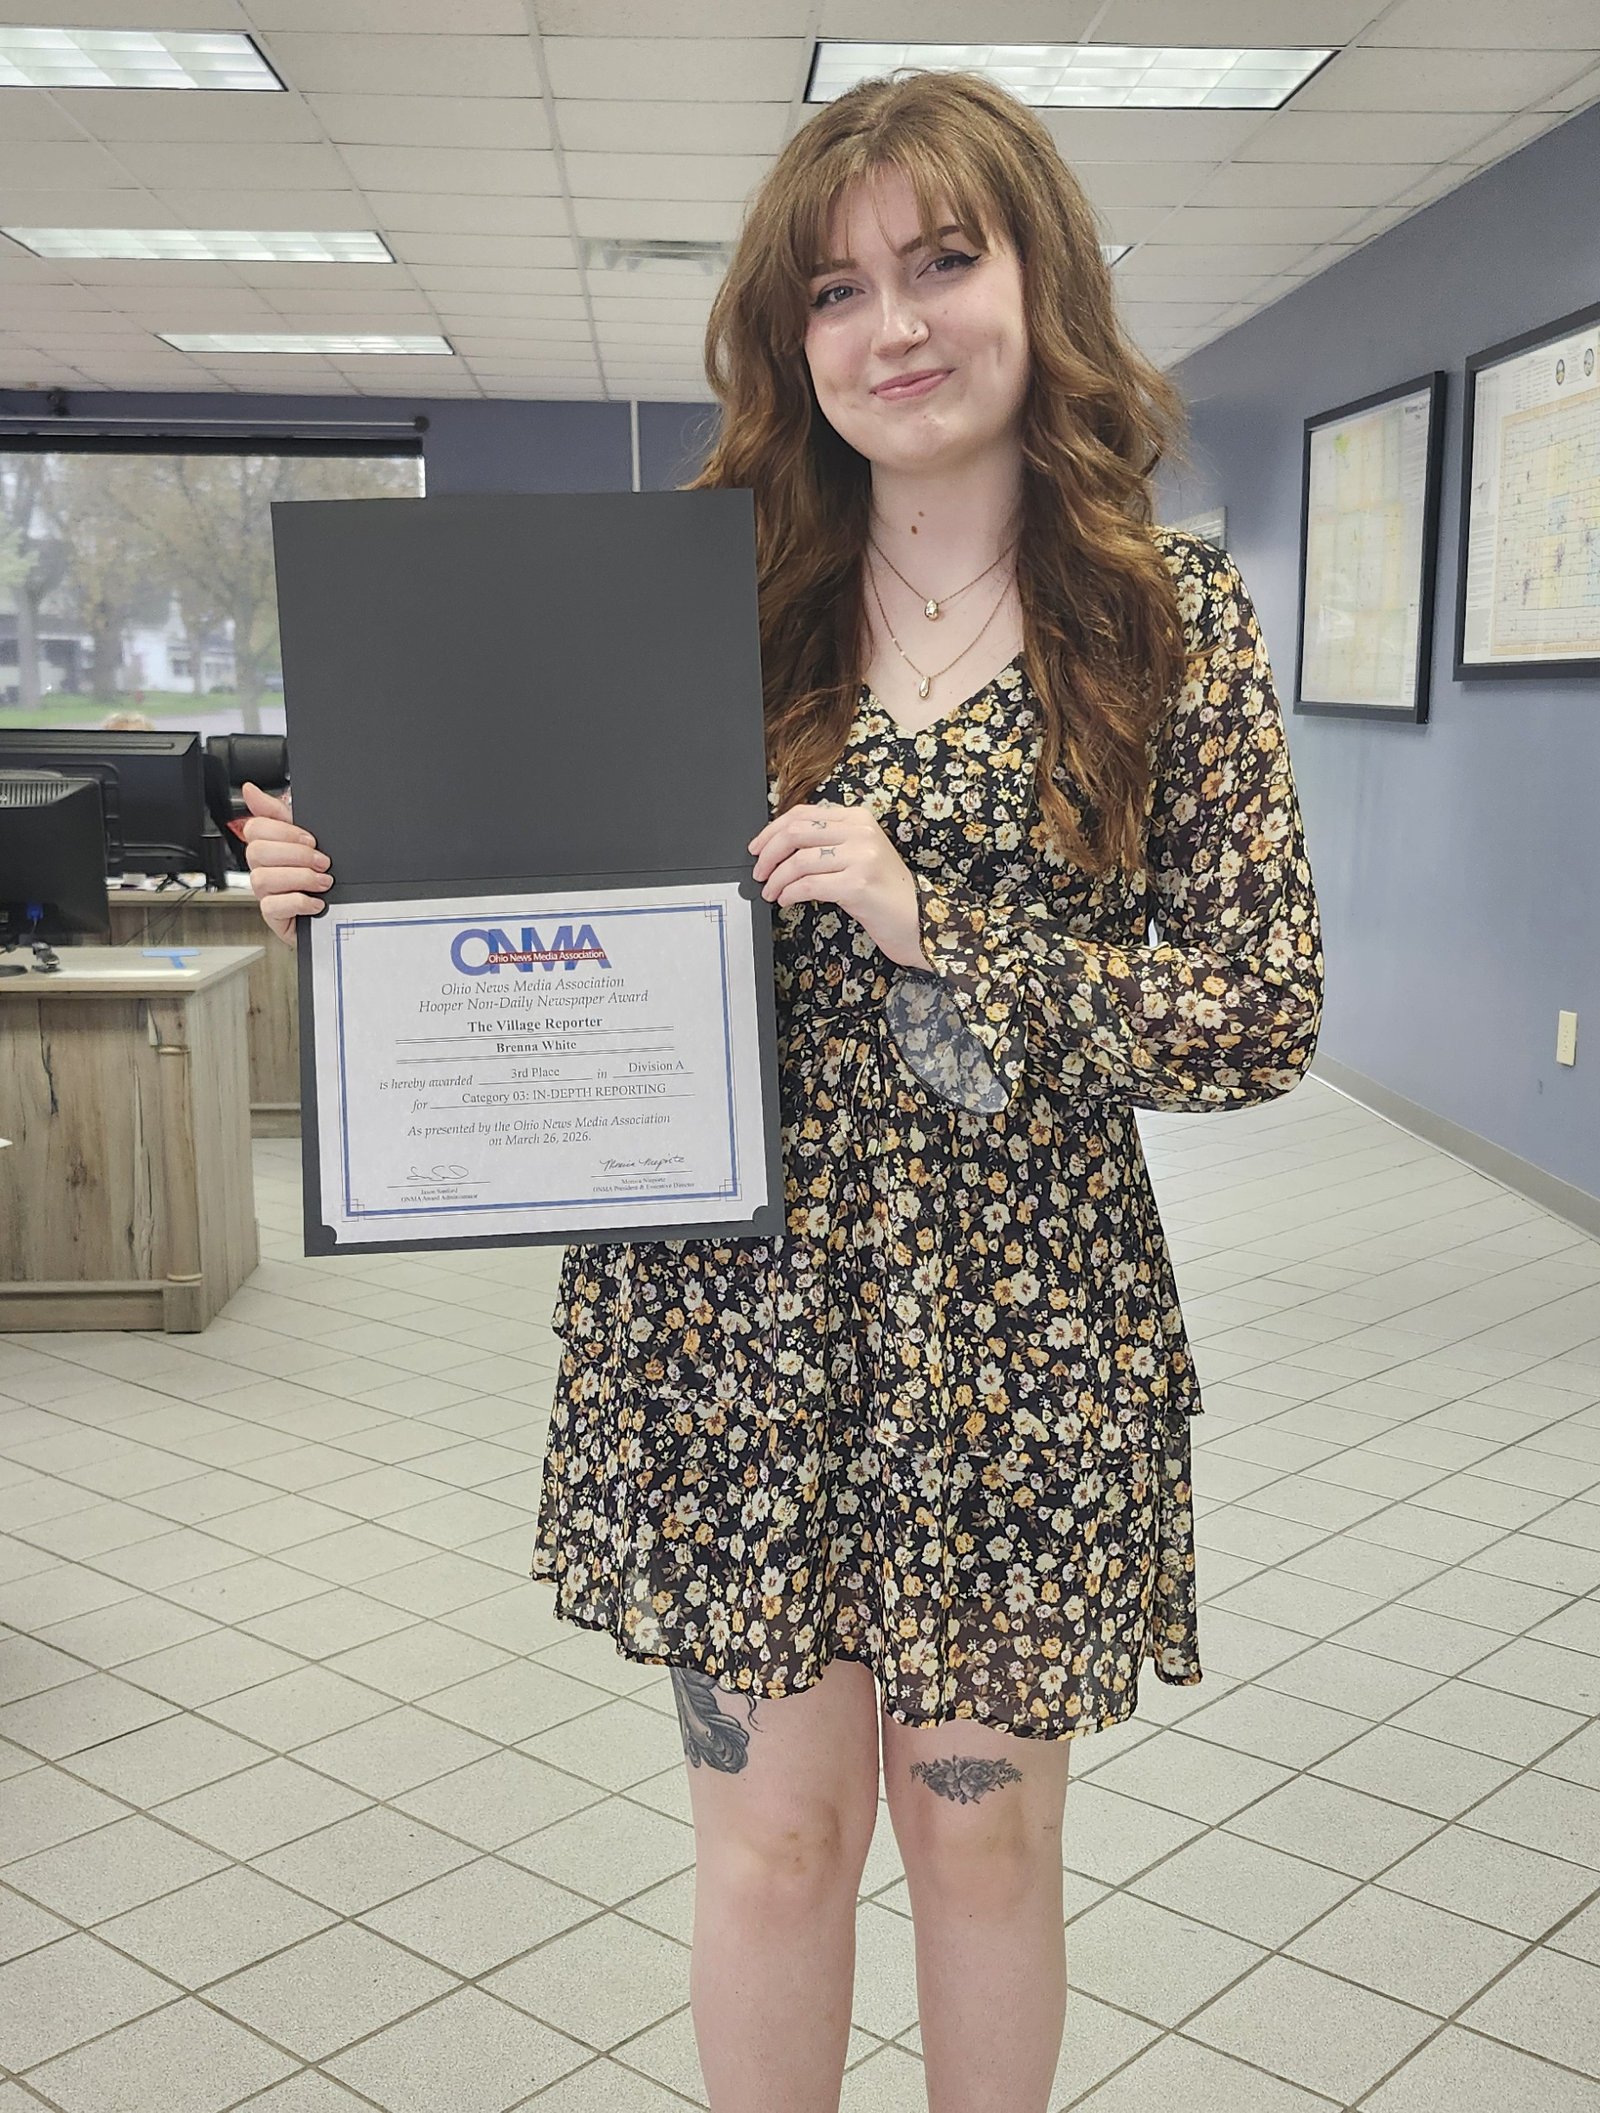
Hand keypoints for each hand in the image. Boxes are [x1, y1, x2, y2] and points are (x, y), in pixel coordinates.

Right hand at [238, 781, 331, 945]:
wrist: (335, 911)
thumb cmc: (316, 874)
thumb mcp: (305, 838)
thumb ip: (279, 813)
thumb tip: (250, 790)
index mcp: (267, 846)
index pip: (255, 828)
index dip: (284, 832)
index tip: (311, 839)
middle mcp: (262, 868)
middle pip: (257, 852)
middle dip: (296, 855)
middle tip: (322, 862)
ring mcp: (265, 893)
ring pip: (263, 878)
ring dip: (299, 878)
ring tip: (323, 882)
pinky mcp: (273, 915)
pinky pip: (273, 906)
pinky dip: (299, 902)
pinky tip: (316, 901)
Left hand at [749, 800, 931, 969]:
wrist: (918, 919)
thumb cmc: (884, 891)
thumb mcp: (858, 855)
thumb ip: (827, 842)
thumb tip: (779, 846)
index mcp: (858, 818)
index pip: (802, 814)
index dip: (771, 830)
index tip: (757, 848)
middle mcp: (860, 832)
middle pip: (795, 833)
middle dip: (768, 855)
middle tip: (759, 873)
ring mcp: (861, 857)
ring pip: (799, 862)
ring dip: (777, 880)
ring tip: (771, 892)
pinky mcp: (858, 884)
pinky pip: (809, 886)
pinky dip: (789, 893)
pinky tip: (785, 900)